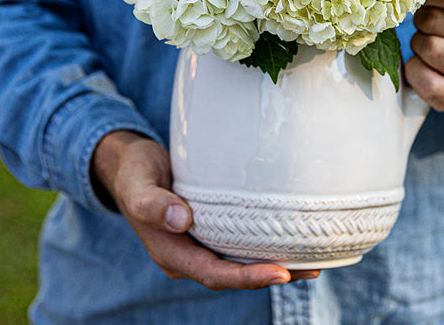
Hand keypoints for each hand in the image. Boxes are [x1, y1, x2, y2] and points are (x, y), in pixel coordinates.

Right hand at [91, 130, 320, 288]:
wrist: (131, 166)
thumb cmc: (135, 172)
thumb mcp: (138, 184)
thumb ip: (153, 203)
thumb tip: (182, 220)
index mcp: (170, 252)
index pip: (214, 274)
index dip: (248, 277)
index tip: (281, 272)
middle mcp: (188, 255)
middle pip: (234, 275)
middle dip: (273, 274)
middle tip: (311, 266)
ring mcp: (199, 244)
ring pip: (240, 261)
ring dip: (274, 262)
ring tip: (312, 257)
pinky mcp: (210, 229)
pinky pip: (239, 243)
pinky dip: (264, 243)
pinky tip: (288, 234)